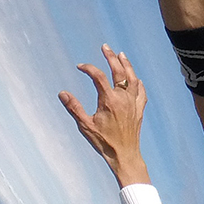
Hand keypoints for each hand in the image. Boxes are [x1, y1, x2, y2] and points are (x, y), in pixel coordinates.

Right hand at [59, 47, 149, 186]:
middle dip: (111, 57)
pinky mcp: (139, 110)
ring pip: (132, 78)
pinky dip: (138, 83)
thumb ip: (74, 108)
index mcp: (109, 100)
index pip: (98, 76)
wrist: (124, 156)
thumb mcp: (85, 126)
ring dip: (127, 65)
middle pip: (119, 71)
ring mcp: (133, 103)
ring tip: (121, 55)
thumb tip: (62, 93)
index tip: (80, 67)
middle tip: (105, 47)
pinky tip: (137, 79)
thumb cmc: (104, 143)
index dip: (88, 68)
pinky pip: (141, 92)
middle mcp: (123, 98)